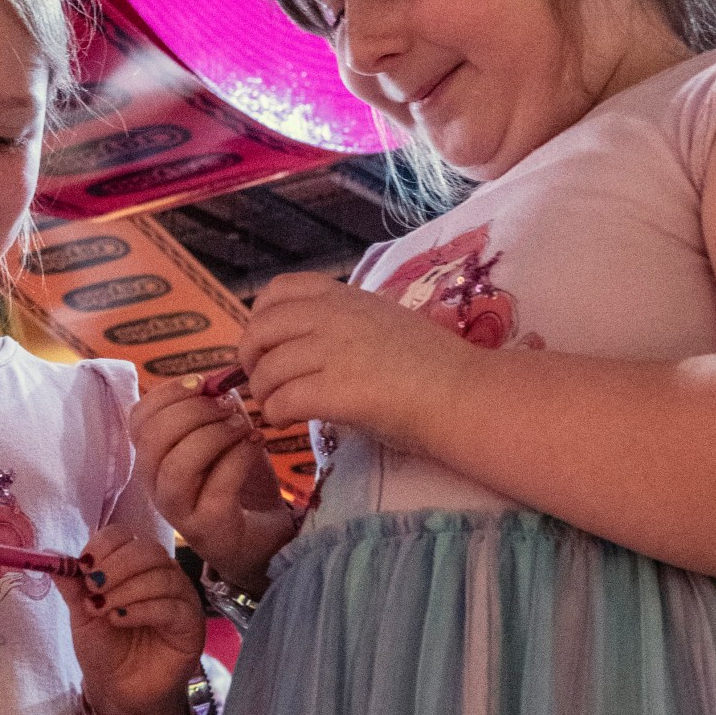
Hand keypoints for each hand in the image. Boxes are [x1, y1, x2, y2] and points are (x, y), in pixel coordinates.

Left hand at [64, 522, 204, 714]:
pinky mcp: (190, 623)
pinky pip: (171, 606)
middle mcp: (162, 574)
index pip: (125, 535)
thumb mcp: (83, 614)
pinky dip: (142, 609)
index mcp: (134, 565)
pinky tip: (120, 620)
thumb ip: (73, 586)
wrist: (121, 691)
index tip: (84, 566)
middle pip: (147, 550)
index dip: (104, 545)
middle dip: (116, 566)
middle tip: (94, 588)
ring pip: (160, 577)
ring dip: (126, 590)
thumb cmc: (106, 649)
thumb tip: (52, 557)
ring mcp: (180, 597)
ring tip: (103, 610)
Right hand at [130, 380, 295, 597]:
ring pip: (177, 466)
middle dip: (193, 411)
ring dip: (213, 436)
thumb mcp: (224, 438)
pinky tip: (256, 445)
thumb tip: (215, 384)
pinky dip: (239, 457)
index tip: (203, 384)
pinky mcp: (206, 528)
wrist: (263, 538)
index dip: (167, 393)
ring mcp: (177, 511)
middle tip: (228, 407)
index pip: (137, 419)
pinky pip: (216, 486)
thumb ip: (215, 410)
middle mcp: (155, 486)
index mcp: (153, 458)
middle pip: (153, 439)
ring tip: (243, 427)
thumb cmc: (238, 485)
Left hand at [243, 271, 466, 445]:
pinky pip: (282, 400)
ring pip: (268, 370)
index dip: (259, 320)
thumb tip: (305, 345)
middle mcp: (333, 316)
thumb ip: (344, 324)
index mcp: (344, 296)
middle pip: (262, 330)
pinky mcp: (336, 390)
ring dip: (264, 394)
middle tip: (262, 384)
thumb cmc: (432, 366)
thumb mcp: (383, 323)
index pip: (278, 291)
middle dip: (251, 360)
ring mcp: (333, 351)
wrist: (464, 394)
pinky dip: (276, 414)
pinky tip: (287, 423)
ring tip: (277, 408)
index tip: (266, 346)